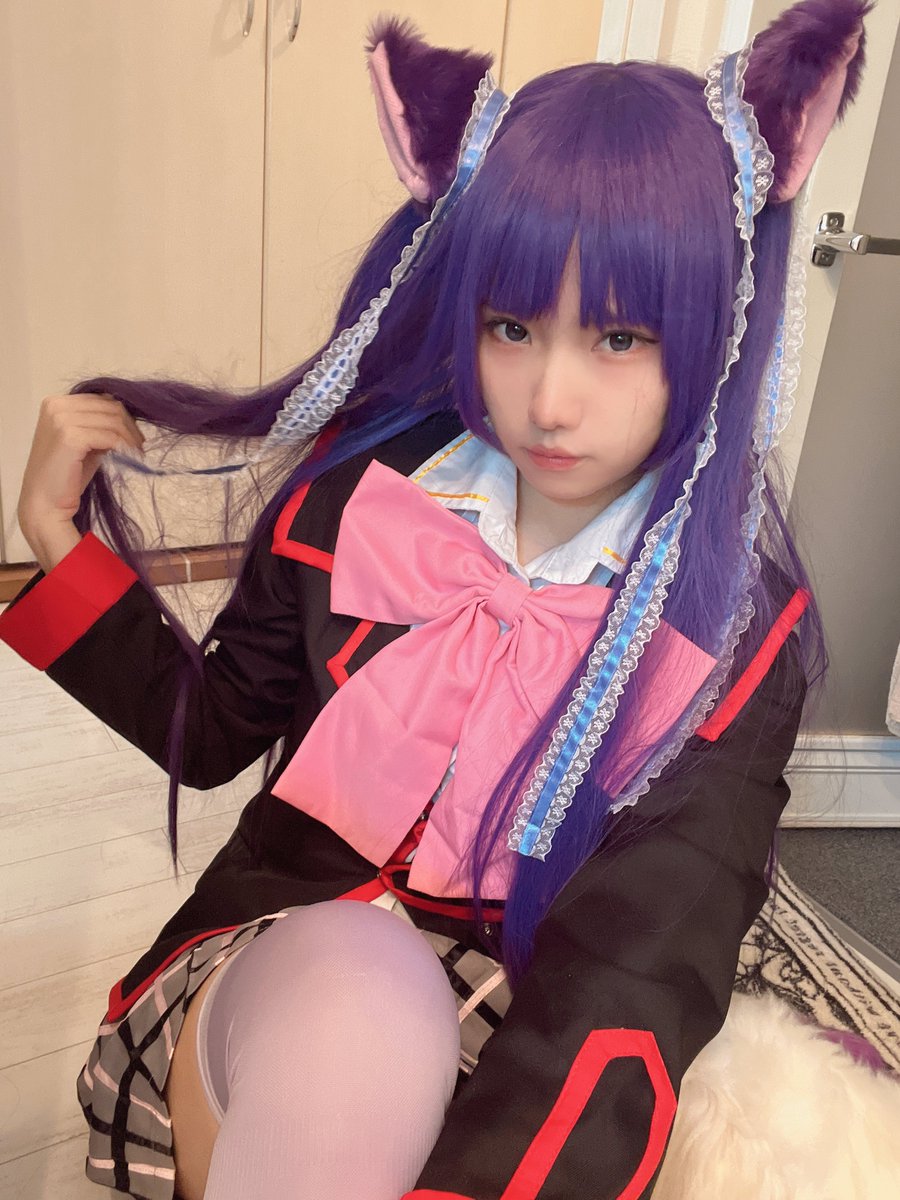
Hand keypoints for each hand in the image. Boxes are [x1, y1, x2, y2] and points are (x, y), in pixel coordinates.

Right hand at [17, 393, 144, 571]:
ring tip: (137, 453)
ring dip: (130, 437)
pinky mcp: (70, 436)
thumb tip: (128, 419)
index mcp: (56, 403)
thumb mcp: (84, 443)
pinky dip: (125, 447)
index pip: (101, 399)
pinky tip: (131, 457)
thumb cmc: (65, 477)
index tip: (135, 435)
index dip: (123, 416)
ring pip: (113, 420)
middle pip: (109, 406)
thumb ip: (99, 426)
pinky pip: (110, 436)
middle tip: (140, 446)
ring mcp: (61, 419)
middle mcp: (56, 406)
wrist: (44, 504)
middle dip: (130, 426)